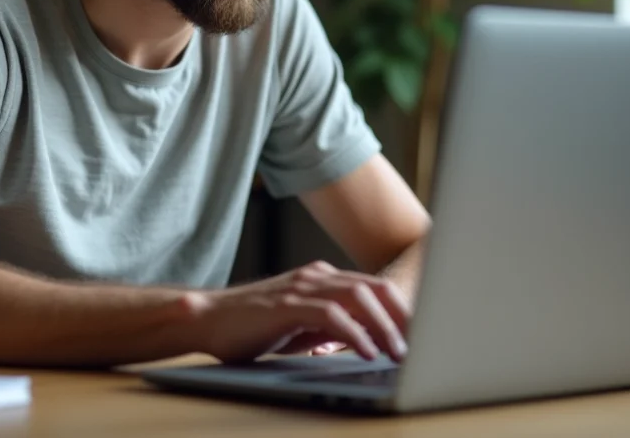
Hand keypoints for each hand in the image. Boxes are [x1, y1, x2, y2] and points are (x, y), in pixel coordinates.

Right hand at [187, 260, 410, 364]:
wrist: (207, 318)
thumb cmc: (252, 326)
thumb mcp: (301, 326)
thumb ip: (331, 327)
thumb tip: (368, 340)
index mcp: (322, 278)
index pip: (374, 287)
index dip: (402, 309)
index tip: (422, 334)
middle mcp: (316, 276)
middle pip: (374, 288)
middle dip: (402, 316)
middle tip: (422, 344)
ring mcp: (301, 287)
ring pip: (358, 298)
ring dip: (384, 326)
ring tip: (399, 352)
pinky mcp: (287, 305)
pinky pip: (331, 315)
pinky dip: (354, 333)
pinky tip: (366, 352)